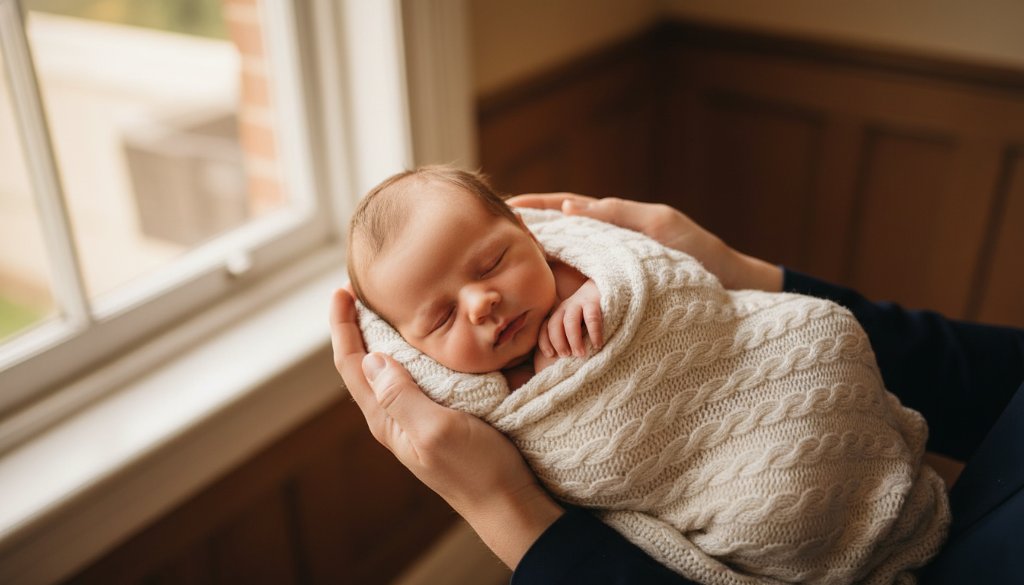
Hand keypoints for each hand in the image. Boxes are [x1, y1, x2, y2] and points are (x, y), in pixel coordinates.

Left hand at [329, 288, 562, 567]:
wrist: (509, 505)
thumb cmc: (477, 470)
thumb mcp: (438, 430)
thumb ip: (402, 396)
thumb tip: (372, 357)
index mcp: (386, 418)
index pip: (351, 364)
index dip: (343, 326)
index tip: (343, 291)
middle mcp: (394, 417)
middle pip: (364, 365)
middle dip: (359, 326)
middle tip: (365, 289)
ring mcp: (417, 418)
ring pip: (389, 370)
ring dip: (385, 337)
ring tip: (391, 306)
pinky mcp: (441, 417)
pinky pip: (416, 377)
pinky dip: (414, 351)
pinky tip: (430, 340)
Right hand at [508, 193, 782, 291]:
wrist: (731, 290)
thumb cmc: (700, 254)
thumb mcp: (660, 225)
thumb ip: (616, 214)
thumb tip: (566, 209)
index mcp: (615, 223)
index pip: (564, 209)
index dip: (534, 207)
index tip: (503, 206)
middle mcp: (607, 249)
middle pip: (556, 238)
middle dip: (524, 236)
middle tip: (488, 240)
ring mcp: (609, 275)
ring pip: (561, 268)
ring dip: (533, 268)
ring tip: (500, 272)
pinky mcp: (613, 301)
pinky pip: (574, 296)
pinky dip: (552, 296)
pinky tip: (534, 304)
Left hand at [539, 279, 602, 357]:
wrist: (605, 287)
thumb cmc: (591, 312)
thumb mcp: (576, 322)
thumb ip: (569, 334)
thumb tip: (562, 358)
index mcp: (559, 313)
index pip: (545, 327)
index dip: (544, 341)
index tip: (550, 355)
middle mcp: (566, 307)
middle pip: (554, 324)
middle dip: (558, 342)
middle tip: (566, 356)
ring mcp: (579, 302)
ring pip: (570, 321)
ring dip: (573, 340)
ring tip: (580, 354)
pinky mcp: (594, 301)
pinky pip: (591, 318)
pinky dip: (594, 333)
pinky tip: (597, 344)